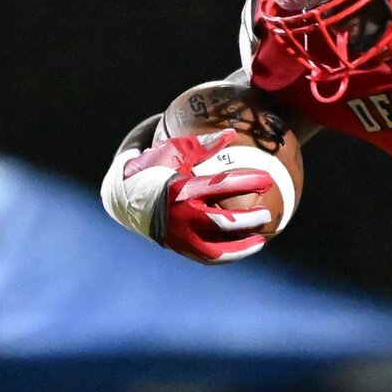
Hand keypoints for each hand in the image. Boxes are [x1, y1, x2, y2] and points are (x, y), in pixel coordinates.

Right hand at [140, 132, 278, 262]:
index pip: (221, 186)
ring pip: (218, 250)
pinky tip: (245, 248)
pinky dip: (229, 255)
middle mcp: (180, 215)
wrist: (124, 197)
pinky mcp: (180, 247)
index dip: (248, 182)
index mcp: (180, 188)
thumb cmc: (155, 169)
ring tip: (261, 240)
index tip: (267, 180)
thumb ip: (205, 145)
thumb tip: (232, 133)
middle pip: (224, 223)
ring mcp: (179, 235)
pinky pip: (209, 257)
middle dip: (249, 220)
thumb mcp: (175, 153)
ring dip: (243, 247)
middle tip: (265, 214)